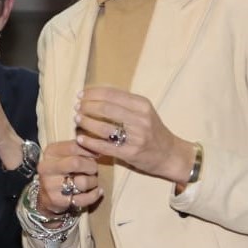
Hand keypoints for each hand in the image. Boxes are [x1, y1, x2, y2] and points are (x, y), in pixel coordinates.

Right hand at [37, 140, 100, 216]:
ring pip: (82, 182)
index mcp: (50, 152)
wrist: (47, 195)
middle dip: (91, 166)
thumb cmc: (61, 170)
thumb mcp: (65, 155)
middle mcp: (47, 167)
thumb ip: (79, 148)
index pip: (73, 146)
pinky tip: (97, 191)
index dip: (90, 150)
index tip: (97, 154)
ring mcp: (50, 185)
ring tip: (92, 181)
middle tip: (94, 169)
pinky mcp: (57, 200)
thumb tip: (98, 147)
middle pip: (76, 163)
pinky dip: (94, 195)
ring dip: (93, 182)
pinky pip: (83, 199)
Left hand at [74, 85, 195, 183]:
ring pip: (103, 127)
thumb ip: (124, 102)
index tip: (80, 94)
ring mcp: (136, 137)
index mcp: (142, 105)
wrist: (171, 154)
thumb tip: (96, 94)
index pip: (111, 94)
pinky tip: (80, 139)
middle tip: (76, 107)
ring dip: (86, 122)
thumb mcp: (144, 111)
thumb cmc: (153, 131)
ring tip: (77, 119)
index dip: (92, 93)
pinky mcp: (130, 153)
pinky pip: (105, 146)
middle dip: (86, 106)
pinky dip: (90, 142)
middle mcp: (140, 119)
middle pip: (105, 108)